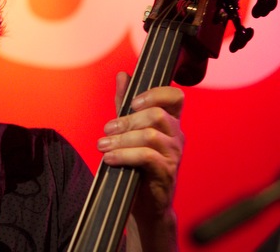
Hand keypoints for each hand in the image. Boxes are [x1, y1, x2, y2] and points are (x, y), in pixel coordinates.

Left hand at [97, 72, 183, 250]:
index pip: (175, 96)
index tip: (132, 103)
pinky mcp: (167, 172)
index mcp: (170, 122)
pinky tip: (109, 159)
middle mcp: (176, 135)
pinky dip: (124, 155)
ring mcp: (174, 154)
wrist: (144, 204)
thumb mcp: (128, 130)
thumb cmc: (136, 164)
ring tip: (103, 146)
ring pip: (150, 135)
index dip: (154, 94)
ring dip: (121, 139)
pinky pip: (146, 156)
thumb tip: (122, 75)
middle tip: (107, 130)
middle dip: (127, 121)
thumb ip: (124, 104)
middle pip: (157, 114)